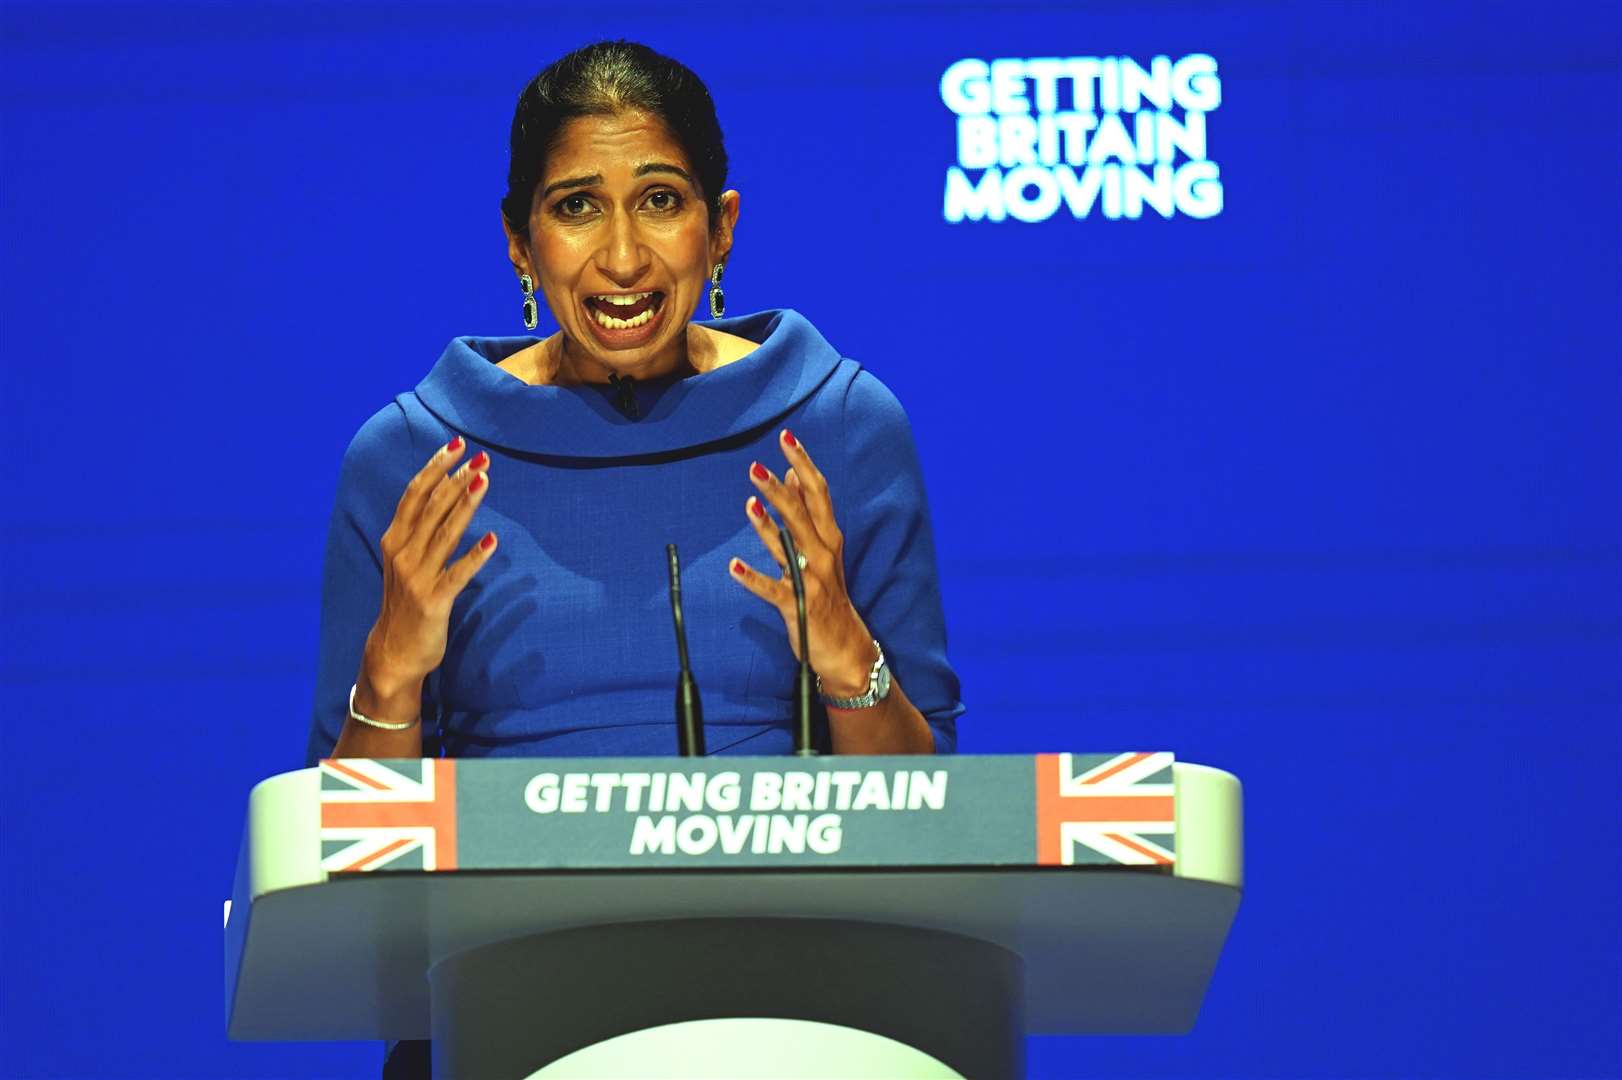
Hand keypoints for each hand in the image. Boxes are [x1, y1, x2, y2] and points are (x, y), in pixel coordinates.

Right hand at [364, 436, 496, 696]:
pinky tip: (493, 540)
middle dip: (456, 479)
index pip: (414, 494)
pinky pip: (458, 574)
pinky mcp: (433, 600)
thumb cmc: (405, 602)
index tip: (457, 444)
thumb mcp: (405, 560)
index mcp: (394, 539)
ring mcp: (416, 577)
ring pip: (445, 532)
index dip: (435, 467)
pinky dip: (475, 556)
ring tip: (484, 481)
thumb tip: (446, 492)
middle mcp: (402, 553)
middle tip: (481, 457)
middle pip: (431, 507)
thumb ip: (420, 531)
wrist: (394, 652)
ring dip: (466, 505)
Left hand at [729, 429, 877, 698]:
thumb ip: (805, 513)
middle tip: (755, 467)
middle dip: (781, 490)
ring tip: (749, 504)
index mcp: (829, 537)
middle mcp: (824, 554)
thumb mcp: (820, 549)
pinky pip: (772, 590)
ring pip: (789, 547)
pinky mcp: (798, 605)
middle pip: (803, 515)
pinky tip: (734, 567)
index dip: (803, 464)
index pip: (818, 493)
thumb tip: (792, 473)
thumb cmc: (828, 592)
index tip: (786, 437)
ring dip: (767, 526)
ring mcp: (812, 580)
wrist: (844, 645)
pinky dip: (753, 579)